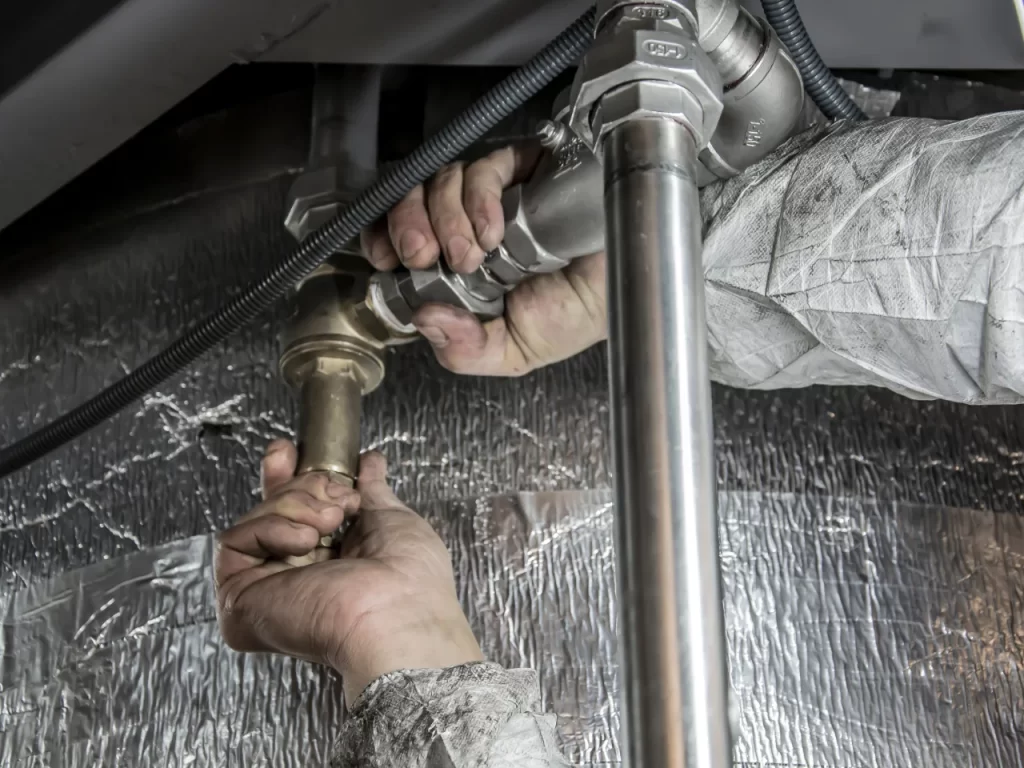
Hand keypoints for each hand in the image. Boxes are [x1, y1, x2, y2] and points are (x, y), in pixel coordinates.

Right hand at [215, 439, 482, 705]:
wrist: (397, 613)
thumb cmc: (410, 580)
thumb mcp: (393, 520)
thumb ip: (372, 491)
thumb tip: (370, 463)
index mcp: (331, 563)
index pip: (294, 513)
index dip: (289, 477)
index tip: (291, 450)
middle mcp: (295, 577)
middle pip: (271, 510)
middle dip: (298, 486)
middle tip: (335, 498)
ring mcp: (265, 589)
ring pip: (256, 519)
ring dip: (297, 506)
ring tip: (330, 524)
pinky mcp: (240, 599)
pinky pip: (235, 541)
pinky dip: (271, 527)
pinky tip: (305, 541)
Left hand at [361, 143, 607, 375]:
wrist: (632, 286)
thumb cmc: (580, 313)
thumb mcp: (514, 351)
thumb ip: (467, 349)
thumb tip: (425, 321)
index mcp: (459, 266)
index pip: (404, 237)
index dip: (385, 237)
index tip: (385, 258)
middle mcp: (470, 225)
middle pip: (412, 200)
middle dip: (406, 225)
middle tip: (422, 254)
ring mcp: (495, 196)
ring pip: (442, 180)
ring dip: (445, 217)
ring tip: (472, 253)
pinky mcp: (523, 169)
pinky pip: (485, 167)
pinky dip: (479, 198)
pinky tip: (495, 229)